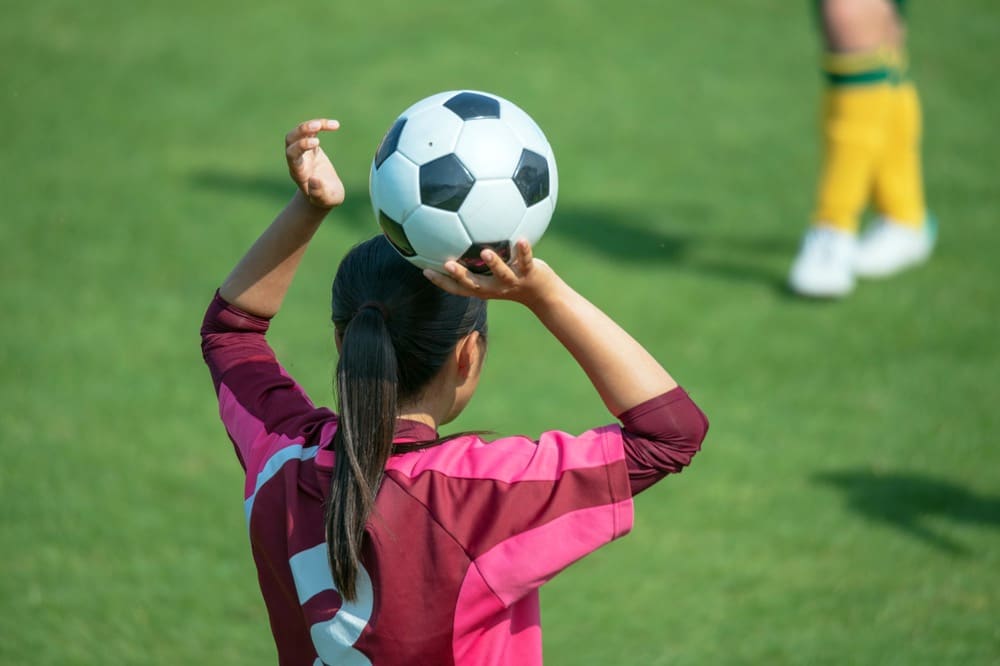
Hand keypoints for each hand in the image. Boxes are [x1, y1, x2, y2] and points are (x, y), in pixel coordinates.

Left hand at [285, 119, 344, 209]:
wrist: (324, 194)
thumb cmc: (325, 199)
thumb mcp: (325, 199)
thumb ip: (319, 192)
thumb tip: (314, 180)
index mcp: (298, 172)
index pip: (292, 155)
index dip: (301, 146)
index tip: (317, 143)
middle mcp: (297, 159)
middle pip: (290, 139)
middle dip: (301, 131)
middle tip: (317, 126)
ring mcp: (303, 152)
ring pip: (299, 133)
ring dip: (310, 125)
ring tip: (329, 124)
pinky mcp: (311, 147)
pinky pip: (312, 132)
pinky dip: (321, 126)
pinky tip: (335, 125)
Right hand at [422, 239, 560, 308]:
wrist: (544, 294)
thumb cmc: (514, 277)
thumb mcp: (494, 271)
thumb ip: (477, 258)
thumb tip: (461, 236)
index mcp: (484, 287)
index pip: (458, 288)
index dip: (442, 282)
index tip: (425, 270)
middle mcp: (495, 287)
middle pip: (475, 284)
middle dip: (460, 276)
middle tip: (446, 265)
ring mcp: (513, 281)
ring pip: (501, 274)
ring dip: (494, 264)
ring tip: (485, 252)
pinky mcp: (530, 274)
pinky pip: (526, 261)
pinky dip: (524, 251)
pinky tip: (521, 239)